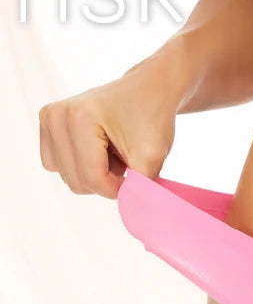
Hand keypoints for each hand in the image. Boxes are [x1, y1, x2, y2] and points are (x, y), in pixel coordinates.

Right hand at [39, 53, 182, 199]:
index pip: (92, 179)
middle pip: (76, 181)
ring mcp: (48, 118)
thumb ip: (138, 189)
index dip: (118, 187)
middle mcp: (57, 116)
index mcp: (80, 118)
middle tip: (126, 157)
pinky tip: (99, 147)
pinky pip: (58, 166)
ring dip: (94, 173)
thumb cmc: (153, 117)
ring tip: (113, 150)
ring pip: (67, 177)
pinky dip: (82, 165)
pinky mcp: (47, 123)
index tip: (137, 175)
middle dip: (106, 180)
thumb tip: (131, 216)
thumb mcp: (153, 156)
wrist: (149, 87)